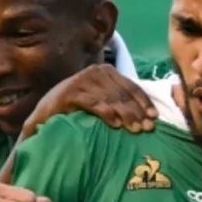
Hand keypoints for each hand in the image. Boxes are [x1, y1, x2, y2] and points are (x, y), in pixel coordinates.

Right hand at [20, 63, 157, 138]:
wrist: (47, 110)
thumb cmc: (79, 107)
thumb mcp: (102, 100)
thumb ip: (120, 100)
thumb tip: (147, 114)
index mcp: (107, 71)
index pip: (131, 86)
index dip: (144, 102)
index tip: (154, 118)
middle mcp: (96, 72)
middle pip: (123, 94)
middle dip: (137, 112)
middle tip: (146, 129)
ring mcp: (82, 81)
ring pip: (111, 99)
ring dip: (125, 115)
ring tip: (135, 130)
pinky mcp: (70, 93)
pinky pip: (93, 103)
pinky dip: (106, 113)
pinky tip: (114, 124)